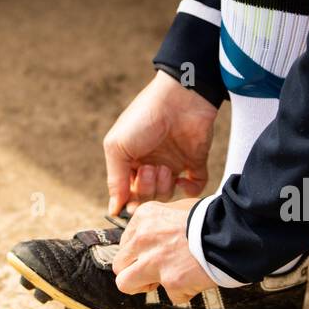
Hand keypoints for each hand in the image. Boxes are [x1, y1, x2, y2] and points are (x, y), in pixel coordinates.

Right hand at [104, 70, 216, 216]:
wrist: (179, 99)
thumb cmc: (143, 118)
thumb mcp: (118, 147)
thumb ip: (115, 180)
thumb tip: (113, 209)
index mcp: (130, 161)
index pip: (128, 193)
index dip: (130, 200)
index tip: (131, 201)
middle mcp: (151, 164)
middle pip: (147, 196)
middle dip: (147, 189)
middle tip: (150, 169)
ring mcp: (173, 163)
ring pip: (168, 194)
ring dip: (165, 187)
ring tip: (165, 168)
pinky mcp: (194, 161)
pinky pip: (195, 187)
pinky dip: (190, 190)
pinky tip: (183, 179)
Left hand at [112, 199, 213, 303]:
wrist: (232, 232)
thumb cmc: (210, 218)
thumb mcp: (179, 208)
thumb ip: (159, 223)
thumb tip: (155, 236)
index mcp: (144, 217)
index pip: (125, 244)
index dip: (138, 253)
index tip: (151, 255)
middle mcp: (143, 239)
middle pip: (119, 264)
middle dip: (134, 271)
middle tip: (152, 273)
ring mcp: (155, 261)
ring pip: (126, 284)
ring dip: (144, 286)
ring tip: (164, 280)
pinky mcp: (171, 281)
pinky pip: (171, 295)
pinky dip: (185, 291)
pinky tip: (196, 278)